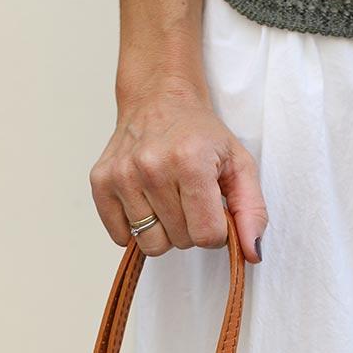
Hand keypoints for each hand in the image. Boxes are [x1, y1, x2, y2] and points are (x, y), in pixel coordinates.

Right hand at [90, 80, 267, 263]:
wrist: (159, 98)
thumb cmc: (200, 133)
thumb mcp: (239, 164)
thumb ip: (252, 211)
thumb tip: (251, 254)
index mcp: (190, 161)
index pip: (206, 236)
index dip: (215, 231)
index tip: (212, 208)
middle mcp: (151, 167)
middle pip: (179, 241)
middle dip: (190, 227)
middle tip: (189, 197)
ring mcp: (122, 174)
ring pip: (150, 244)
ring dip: (163, 229)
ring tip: (167, 198)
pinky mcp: (101, 181)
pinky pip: (121, 236)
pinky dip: (135, 228)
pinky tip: (145, 201)